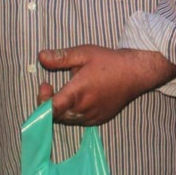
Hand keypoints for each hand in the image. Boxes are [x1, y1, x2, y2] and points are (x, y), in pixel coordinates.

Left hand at [35, 45, 175, 125]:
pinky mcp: (99, 119)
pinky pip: (79, 121)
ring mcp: (92, 116)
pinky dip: (73, 113)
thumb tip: (40, 56)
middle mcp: (84, 108)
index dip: (42, 101)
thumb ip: (61, 57)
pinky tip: (78, 98)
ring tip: (67, 90)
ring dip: (61, 108)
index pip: (51, 109)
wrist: (135, 73)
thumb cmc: (109, 61)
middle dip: (49, 103)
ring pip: (67, 119)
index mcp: (78, 92)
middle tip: (50, 85)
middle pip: (56, 116)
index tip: (45, 85)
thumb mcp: (84, 53)